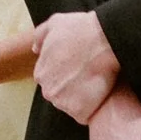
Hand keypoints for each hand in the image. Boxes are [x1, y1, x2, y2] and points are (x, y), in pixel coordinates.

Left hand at [32, 9, 120, 125]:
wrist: (104, 40)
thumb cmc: (80, 30)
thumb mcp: (55, 23)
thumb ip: (41, 36)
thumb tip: (35, 49)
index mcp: (40, 73)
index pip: (52, 81)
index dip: (67, 75)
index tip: (79, 69)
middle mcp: (48, 91)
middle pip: (61, 95)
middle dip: (73, 89)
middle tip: (90, 76)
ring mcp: (63, 103)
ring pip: (73, 106)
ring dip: (83, 100)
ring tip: (97, 84)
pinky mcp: (79, 112)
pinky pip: (85, 116)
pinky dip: (92, 109)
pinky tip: (100, 95)